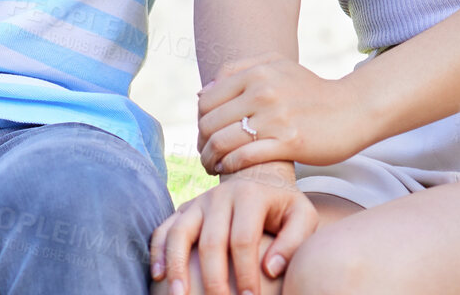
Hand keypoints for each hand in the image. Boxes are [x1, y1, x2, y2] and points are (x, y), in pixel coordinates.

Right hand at [150, 163, 316, 294]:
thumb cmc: (282, 207)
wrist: (260, 178)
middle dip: (213, 279)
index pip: (243, 239)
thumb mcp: (301, 217)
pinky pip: (164, 228)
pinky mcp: (185, 209)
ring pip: (180, 232)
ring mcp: (198, 201)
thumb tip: (269, 269)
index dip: (246, 273)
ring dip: (177, 266)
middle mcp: (220, 196)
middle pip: (211, 241)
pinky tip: (159, 276)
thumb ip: (293, 242)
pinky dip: (158, 250)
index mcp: (250, 196)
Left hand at [196, 58, 365, 174]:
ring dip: (210, 160)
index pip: (206, 101)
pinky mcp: (289, 142)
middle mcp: (263, 92)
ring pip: (222, 142)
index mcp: (256, 72)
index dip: (199, 121)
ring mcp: (276, 118)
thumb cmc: (310, 91)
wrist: (353, 109)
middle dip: (201, 144)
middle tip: (206, 155)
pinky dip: (231, 166)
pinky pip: (245, 157)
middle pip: (209, 123)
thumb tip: (203, 92)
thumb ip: (239, 70)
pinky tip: (230, 170)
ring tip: (213, 167)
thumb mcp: (278, 65)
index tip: (205, 136)